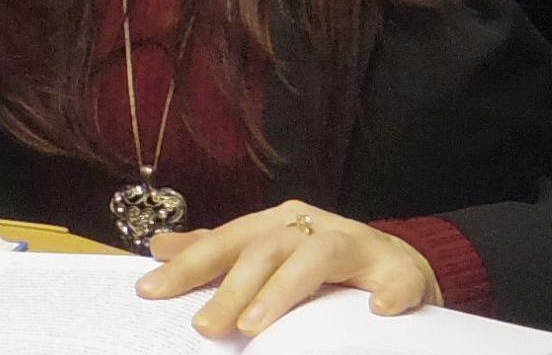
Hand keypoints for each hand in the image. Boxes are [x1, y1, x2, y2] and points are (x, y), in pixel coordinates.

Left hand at [137, 199, 441, 337]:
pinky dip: (390, 292)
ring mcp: (361, 246)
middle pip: (267, 248)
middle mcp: (317, 227)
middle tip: (204, 326)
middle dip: (231, 287)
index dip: (190, 264)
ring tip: (255, 324)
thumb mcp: (269, 253)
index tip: (151, 290)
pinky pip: (398, 280)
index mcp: (282, 224)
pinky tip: (377, 310)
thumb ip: (219, 252)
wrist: (401, 264)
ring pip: (318, 256)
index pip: (229, 240)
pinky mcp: (400, 272)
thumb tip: (160, 248)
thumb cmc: (325, 265)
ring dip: (285, 289)